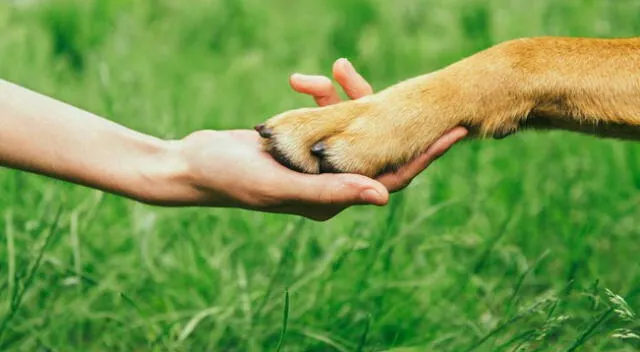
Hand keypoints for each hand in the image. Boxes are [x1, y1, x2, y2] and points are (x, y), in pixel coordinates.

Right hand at [173, 59, 466, 219]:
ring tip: (335, 69)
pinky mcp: (300, 142)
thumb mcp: (282, 185)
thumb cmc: (231, 179)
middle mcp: (329, 183)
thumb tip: (385, 197)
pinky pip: (324, 115)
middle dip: (389, 115)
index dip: (425, 156)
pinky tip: (302, 81)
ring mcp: (314, 161)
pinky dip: (318, 96)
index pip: (392, 178)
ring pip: (350, 125)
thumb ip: (333, 191)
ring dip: (345, 96)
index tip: (456, 132)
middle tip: (415, 89)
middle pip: (376, 147)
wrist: (192, 164)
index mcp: (333, 200)